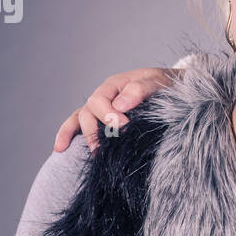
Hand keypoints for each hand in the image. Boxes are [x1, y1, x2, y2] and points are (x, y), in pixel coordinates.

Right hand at [53, 67, 179, 153]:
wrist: (175, 92)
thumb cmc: (167, 85)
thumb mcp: (158, 81)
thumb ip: (141, 89)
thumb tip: (120, 105)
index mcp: (115, 85)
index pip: (100, 101)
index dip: (108, 116)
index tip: (125, 127)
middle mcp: (104, 97)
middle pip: (88, 113)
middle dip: (96, 131)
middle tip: (111, 145)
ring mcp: (101, 110)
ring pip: (80, 120)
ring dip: (83, 137)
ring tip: (94, 154)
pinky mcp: (103, 123)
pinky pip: (79, 127)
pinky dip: (67, 135)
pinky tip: (60, 149)